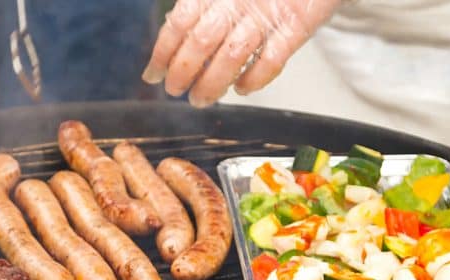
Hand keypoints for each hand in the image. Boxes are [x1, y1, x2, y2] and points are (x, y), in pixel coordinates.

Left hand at [142, 0, 342, 106]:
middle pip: (201, 41)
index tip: (153, 75)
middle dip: (182, 72)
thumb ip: (202, 7)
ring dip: (212, 84)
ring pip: (233, 55)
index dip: (162, 52)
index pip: (179, 23)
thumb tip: (174, 39)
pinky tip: (242, 89)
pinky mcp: (297, 26)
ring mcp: (267, 14)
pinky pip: (272, 60)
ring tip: (201, 100)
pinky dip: (254, 79)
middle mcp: (237, 0)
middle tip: (175, 91)